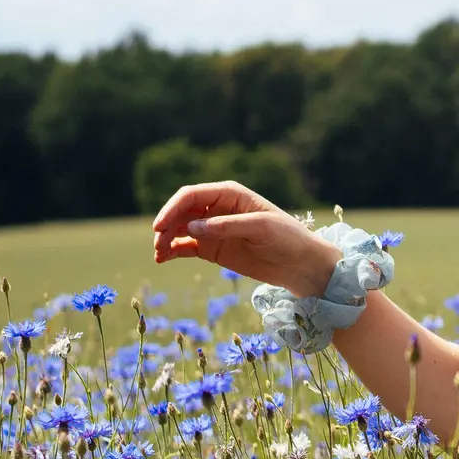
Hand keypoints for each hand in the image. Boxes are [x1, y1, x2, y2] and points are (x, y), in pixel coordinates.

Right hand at [150, 180, 339, 296]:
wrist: (299, 264)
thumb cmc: (286, 238)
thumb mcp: (261, 228)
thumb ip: (227, 226)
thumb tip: (192, 227)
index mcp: (229, 194)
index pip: (192, 195)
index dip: (173, 208)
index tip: (160, 226)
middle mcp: (217, 208)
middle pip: (181, 211)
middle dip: (166, 225)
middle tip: (158, 244)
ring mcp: (212, 229)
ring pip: (179, 229)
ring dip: (165, 239)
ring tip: (159, 254)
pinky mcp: (211, 248)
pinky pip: (184, 246)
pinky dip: (171, 251)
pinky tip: (162, 259)